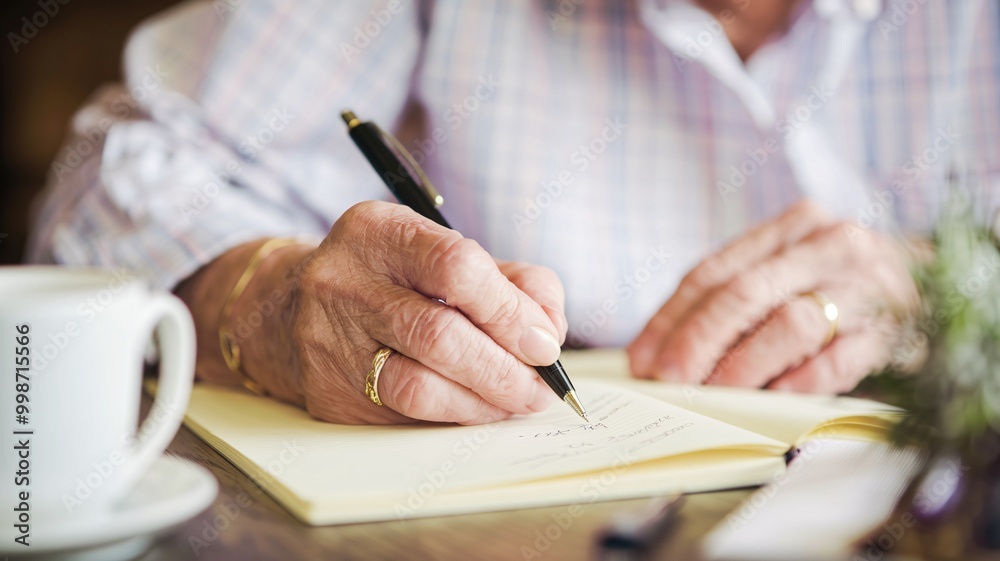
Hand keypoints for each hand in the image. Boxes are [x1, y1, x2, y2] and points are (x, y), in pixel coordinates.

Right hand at [277, 201, 565, 423]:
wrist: (289, 309)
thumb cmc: (392, 278)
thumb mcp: (440, 252)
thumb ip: (509, 281)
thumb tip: (548, 333)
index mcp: (377, 231)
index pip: (455, 267)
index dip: (510, 311)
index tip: (544, 343)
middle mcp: (343, 282)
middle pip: (439, 335)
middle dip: (506, 368)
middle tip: (541, 387)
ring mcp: (329, 342)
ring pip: (420, 387)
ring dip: (485, 403)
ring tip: (517, 402)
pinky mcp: (329, 395)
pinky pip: (404, 418)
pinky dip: (455, 417)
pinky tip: (477, 409)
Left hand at [627, 200, 917, 392]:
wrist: (927, 284)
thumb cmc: (836, 283)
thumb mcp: (788, 270)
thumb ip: (736, 296)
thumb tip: (664, 353)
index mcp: (790, 227)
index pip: (713, 272)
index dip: (671, 319)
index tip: (644, 359)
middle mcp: (827, 246)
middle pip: (744, 293)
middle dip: (697, 341)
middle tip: (670, 381)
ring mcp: (863, 285)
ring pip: (789, 323)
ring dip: (743, 365)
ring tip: (712, 395)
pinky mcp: (892, 328)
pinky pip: (838, 358)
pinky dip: (800, 380)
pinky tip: (773, 396)